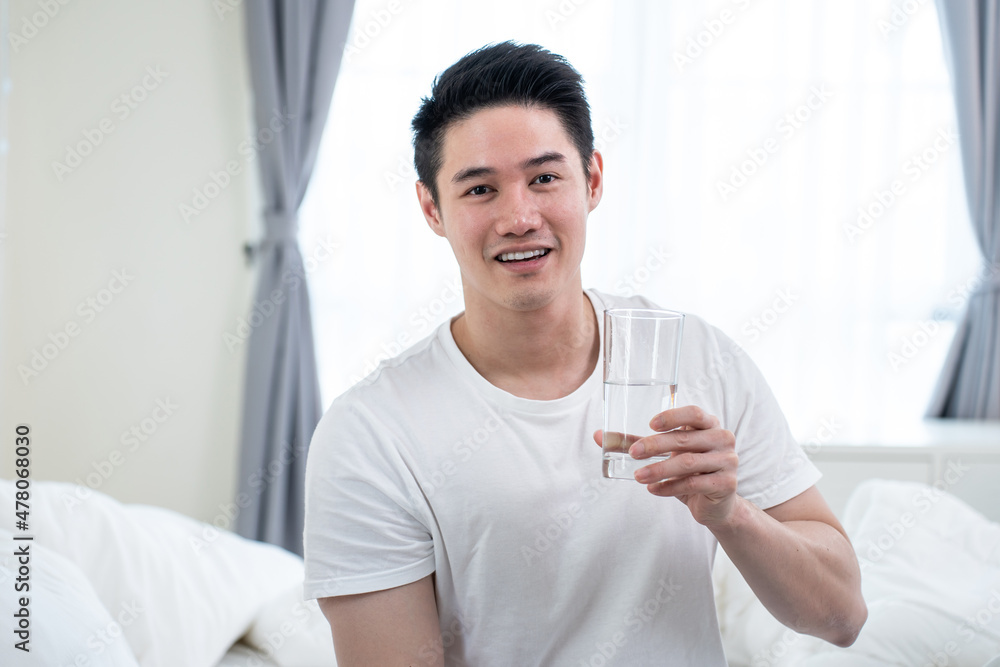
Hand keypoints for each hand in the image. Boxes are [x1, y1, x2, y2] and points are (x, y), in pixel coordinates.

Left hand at [594, 405, 738, 527]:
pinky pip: (693, 483)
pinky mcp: (726, 484)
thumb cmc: (689, 472)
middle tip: (633, 453)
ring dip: (659, 470)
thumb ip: (636, 443)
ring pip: (687, 463)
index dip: (672, 416)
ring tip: (638, 477)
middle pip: (685, 439)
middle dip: (655, 446)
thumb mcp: (665, 454)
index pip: (694, 413)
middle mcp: (722, 438)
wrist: (717, 505)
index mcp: (709, 424)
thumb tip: (598, 436)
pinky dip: (670, 487)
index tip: (650, 424)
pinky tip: (654, 490)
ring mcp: (728, 461)